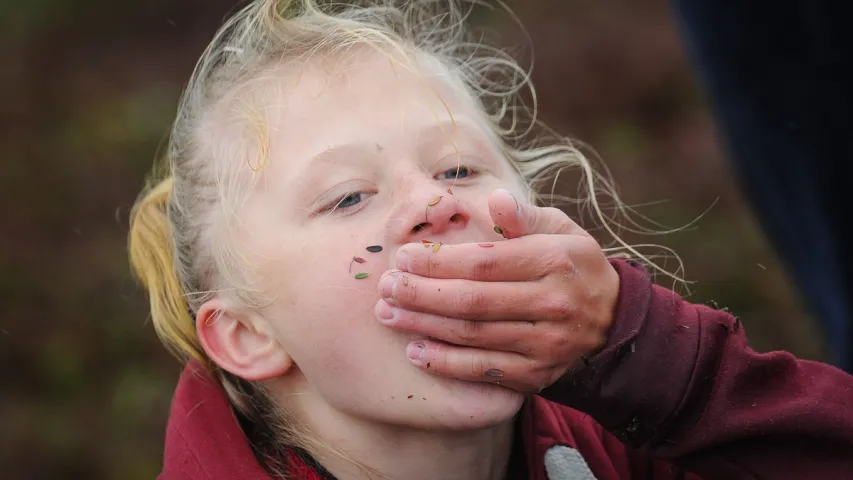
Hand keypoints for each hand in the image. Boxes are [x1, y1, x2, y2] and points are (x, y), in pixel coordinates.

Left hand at [374, 189, 620, 391]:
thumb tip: (494, 199)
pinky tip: (415, 352)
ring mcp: (546, 344)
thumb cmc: (573, 265)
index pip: (485, 262)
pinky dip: (447, 364)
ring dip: (424, 326)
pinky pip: (485, 371)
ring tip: (388, 314)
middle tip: (385, 287)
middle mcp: (553, 304)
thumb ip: (525, 216)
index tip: (403, 256)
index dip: (439, 262)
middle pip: (473, 302)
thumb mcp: (562, 230)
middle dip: (421, 294)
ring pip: (474, 337)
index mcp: (555, 260)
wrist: (613, 322)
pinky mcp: (537, 375)